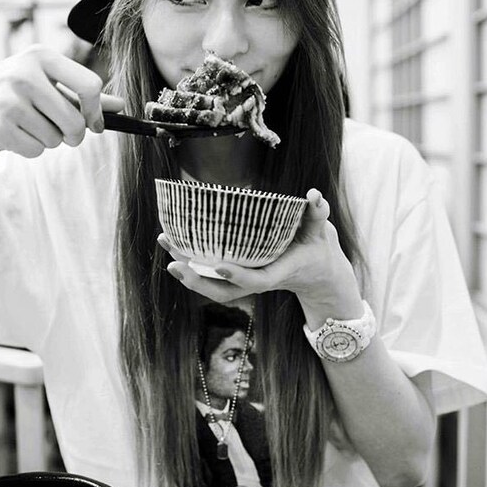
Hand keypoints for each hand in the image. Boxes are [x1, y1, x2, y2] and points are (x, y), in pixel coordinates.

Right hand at [0, 45, 124, 157]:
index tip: (95, 123)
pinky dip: (30, 149)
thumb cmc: (10, 91)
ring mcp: (9, 101)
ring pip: (55, 140)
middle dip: (74, 135)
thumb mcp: (43, 81)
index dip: (97, 111)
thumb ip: (80, 93)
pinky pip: (36, 151)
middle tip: (63, 133)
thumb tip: (121, 106)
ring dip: (48, 141)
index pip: (90, 85)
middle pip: (76, 122)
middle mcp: (24, 75)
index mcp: (40, 57)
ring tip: (27, 125)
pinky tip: (13, 133)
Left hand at [160, 189, 362, 323]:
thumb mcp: (321, 232)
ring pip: (213, 285)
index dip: (239, 276)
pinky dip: (192, 262)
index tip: (219, 266)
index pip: (258, 281)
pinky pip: (211, 275)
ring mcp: (247, 280)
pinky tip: (175, 243)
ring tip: (166, 243)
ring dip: (187, 270)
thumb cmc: (317, 249)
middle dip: (198, 280)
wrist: (317, 274)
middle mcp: (260, 280)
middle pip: (225, 291)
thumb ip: (318, 214)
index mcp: (280, 273)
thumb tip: (314, 195)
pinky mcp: (238, 274)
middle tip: (173, 263)